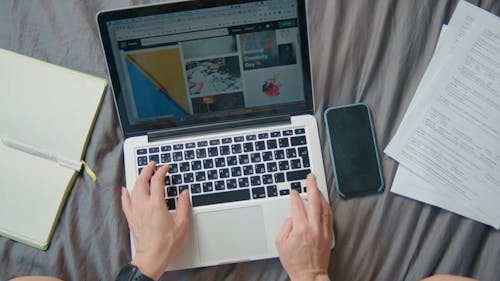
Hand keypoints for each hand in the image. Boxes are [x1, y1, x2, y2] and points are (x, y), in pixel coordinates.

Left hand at [121, 162, 190, 280]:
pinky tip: (125, 189)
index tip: (165, 168)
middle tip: (152, 165)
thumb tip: (185, 194)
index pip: (157, 181)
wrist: (152, 257)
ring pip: (134, 189)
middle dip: (147, 170)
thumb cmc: (166, 244)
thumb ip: (184, 206)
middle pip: (142, 181)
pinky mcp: (131, 219)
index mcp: (156, 205)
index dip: (161, 171)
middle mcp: (143, 206)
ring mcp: (135, 212)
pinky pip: (125, 202)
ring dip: (138, 178)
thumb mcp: (182, 224)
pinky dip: (125, 193)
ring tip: (143, 173)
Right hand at [275, 173, 333, 280]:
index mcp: (300, 229)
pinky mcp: (329, 234)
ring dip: (319, 194)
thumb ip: (285, 225)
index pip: (297, 205)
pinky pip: (329, 215)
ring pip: (323, 206)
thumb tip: (292, 215)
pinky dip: (326, 206)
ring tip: (316, 187)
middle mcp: (313, 227)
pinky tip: (323, 201)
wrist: (309, 275)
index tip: (293, 191)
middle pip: (314, 201)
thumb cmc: (294, 261)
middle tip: (310, 177)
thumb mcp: (280, 243)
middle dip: (311, 186)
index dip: (294, 196)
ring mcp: (323, 230)